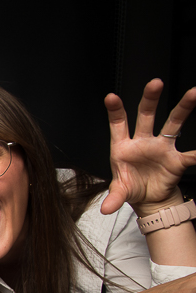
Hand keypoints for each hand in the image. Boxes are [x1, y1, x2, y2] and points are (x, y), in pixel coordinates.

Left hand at [101, 79, 195, 215]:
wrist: (149, 200)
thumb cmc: (131, 188)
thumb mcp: (120, 192)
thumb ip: (114, 198)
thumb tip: (106, 209)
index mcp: (123, 147)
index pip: (118, 124)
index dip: (114, 110)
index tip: (110, 97)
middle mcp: (143, 142)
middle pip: (146, 115)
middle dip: (150, 99)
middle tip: (155, 83)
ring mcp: (161, 148)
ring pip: (173, 123)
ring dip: (183, 108)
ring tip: (193, 93)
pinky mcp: (176, 159)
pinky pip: (191, 154)